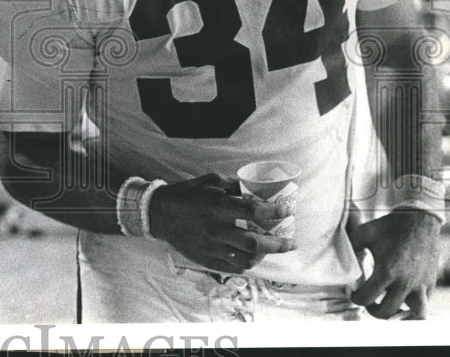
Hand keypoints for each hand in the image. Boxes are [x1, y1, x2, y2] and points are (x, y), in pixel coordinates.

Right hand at [148, 173, 294, 273]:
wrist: (159, 214)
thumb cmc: (186, 194)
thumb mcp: (209, 181)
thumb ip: (233, 185)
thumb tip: (256, 190)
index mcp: (217, 207)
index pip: (254, 211)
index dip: (274, 212)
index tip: (286, 211)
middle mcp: (216, 229)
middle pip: (255, 243)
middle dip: (278, 244)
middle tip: (290, 242)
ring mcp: (211, 247)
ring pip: (247, 259)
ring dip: (264, 256)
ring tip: (270, 249)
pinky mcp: (206, 259)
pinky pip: (233, 267)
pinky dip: (247, 263)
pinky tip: (252, 257)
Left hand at [349, 209, 440, 318]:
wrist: (419, 220)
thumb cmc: (389, 226)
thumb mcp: (364, 233)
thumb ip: (350, 247)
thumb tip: (340, 260)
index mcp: (387, 271)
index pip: (366, 298)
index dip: (356, 298)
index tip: (354, 293)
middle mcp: (405, 282)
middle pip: (387, 312)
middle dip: (373, 310)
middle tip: (369, 301)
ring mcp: (421, 286)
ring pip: (415, 316)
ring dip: (400, 315)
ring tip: (391, 306)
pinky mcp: (431, 285)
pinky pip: (425, 305)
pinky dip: (414, 307)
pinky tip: (403, 298)